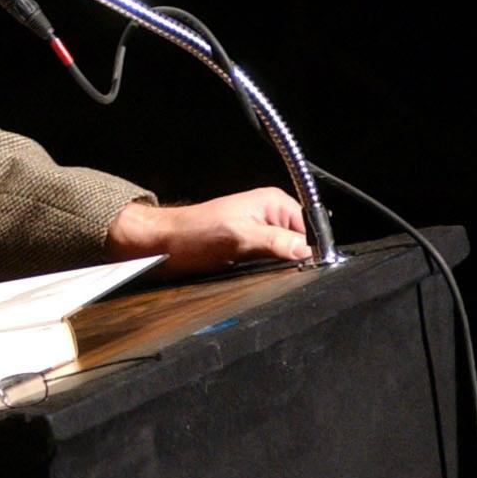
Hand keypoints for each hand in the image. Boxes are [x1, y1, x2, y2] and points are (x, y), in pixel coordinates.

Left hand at [104, 188, 310, 272]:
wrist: (165, 245)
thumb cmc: (193, 234)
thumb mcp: (238, 237)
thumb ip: (275, 242)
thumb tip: (306, 251)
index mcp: (273, 203)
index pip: (310, 228)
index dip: (310, 249)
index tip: (303, 265)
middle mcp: (270, 216)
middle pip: (300, 244)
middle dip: (293, 260)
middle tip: (271, 268)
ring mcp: (260, 234)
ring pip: (286, 257)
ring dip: (278, 268)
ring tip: (255, 268)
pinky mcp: (250, 250)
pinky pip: (271, 264)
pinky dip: (267, 272)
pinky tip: (252, 274)